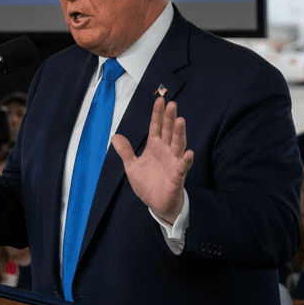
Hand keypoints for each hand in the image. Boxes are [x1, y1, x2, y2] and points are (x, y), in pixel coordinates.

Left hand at [111, 97, 193, 223]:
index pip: (156, 127)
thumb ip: (126, 151)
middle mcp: (166, 152)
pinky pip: (182, 166)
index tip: (160, 100)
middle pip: (168, 132)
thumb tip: (115, 136)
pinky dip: (185, 160)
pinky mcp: (177, 176)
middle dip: (170, 118)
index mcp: (155, 147)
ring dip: (179, 134)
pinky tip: (188, 152)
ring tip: (180, 120)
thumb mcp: (132, 166)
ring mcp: (173, 162)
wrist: (157, 204)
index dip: (158, 114)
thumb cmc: (147, 184)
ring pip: (177, 145)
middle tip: (172, 104)